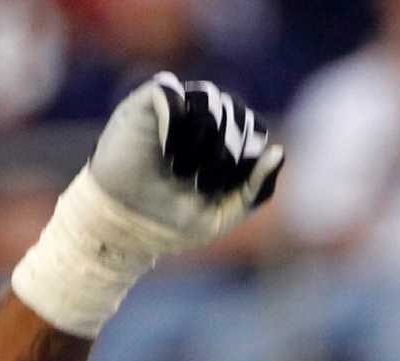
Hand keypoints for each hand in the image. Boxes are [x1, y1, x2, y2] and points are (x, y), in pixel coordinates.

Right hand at [11, 74, 282, 336]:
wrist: (120, 228)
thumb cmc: (168, 223)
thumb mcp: (221, 216)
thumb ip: (255, 189)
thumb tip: (280, 150)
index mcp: (224, 142)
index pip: (253, 130)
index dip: (244, 159)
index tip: (219, 190)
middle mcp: (203, 119)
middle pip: (237, 113)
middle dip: (225, 152)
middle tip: (199, 184)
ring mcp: (176, 107)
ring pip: (211, 99)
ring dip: (204, 137)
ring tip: (181, 170)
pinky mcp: (148, 102)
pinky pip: (174, 93)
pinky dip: (177, 125)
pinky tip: (168, 153)